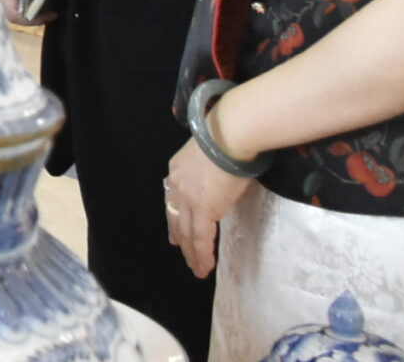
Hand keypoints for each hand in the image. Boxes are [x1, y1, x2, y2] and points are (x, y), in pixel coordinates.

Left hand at [165, 131, 257, 277]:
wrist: (230, 135)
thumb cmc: (228, 137)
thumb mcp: (210, 152)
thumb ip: (210, 168)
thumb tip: (223, 175)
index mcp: (178, 169)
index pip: (173, 198)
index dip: (175, 215)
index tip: (175, 231)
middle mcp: (177, 185)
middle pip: (175, 217)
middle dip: (179, 237)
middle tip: (183, 252)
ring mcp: (188, 199)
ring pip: (186, 233)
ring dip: (192, 253)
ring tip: (197, 268)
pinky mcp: (203, 209)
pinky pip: (200, 238)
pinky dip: (202, 254)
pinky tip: (205, 266)